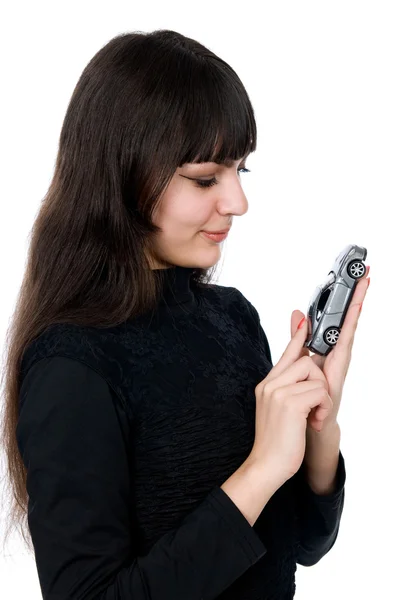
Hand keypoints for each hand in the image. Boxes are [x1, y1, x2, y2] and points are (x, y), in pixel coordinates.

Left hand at [290, 266, 369, 431]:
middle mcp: (335, 353)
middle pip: (348, 319)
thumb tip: (297, 313)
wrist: (308, 429)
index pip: (335, 319)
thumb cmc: (305, 398)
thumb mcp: (297, 363)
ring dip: (357, 303)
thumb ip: (298, 339)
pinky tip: (356, 307)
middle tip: (364, 271)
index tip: (350, 277)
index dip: (343, 299)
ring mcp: (340, 361)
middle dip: (356, 295)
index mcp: (324, 350)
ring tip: (363, 281)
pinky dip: (350, 324)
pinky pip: (344, 343)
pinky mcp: (339, 370)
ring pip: (349, 326)